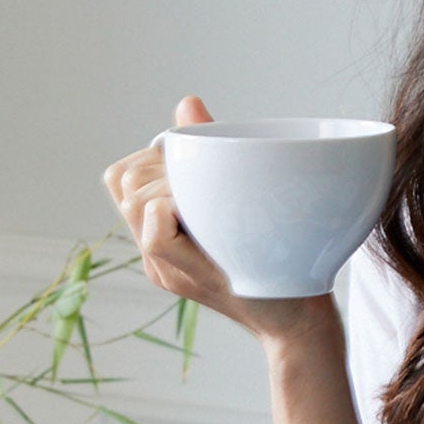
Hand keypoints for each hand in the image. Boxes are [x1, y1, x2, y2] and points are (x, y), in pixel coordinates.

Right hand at [102, 95, 333, 345]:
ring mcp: (165, 268)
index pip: (121, 176)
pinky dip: (179, 209)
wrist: (301, 320)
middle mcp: (154, 253)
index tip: (194, 167)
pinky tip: (211, 218)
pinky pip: (157, 230)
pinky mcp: (186, 278)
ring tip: (212, 204)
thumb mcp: (240, 199)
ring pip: (137, 201)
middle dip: (163, 166)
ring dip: (174, 185)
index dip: (152, 157)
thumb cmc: (278, 259)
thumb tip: (187, 104)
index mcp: (160, 232)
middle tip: (207, 187)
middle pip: (124, 182)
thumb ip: (210, 156)